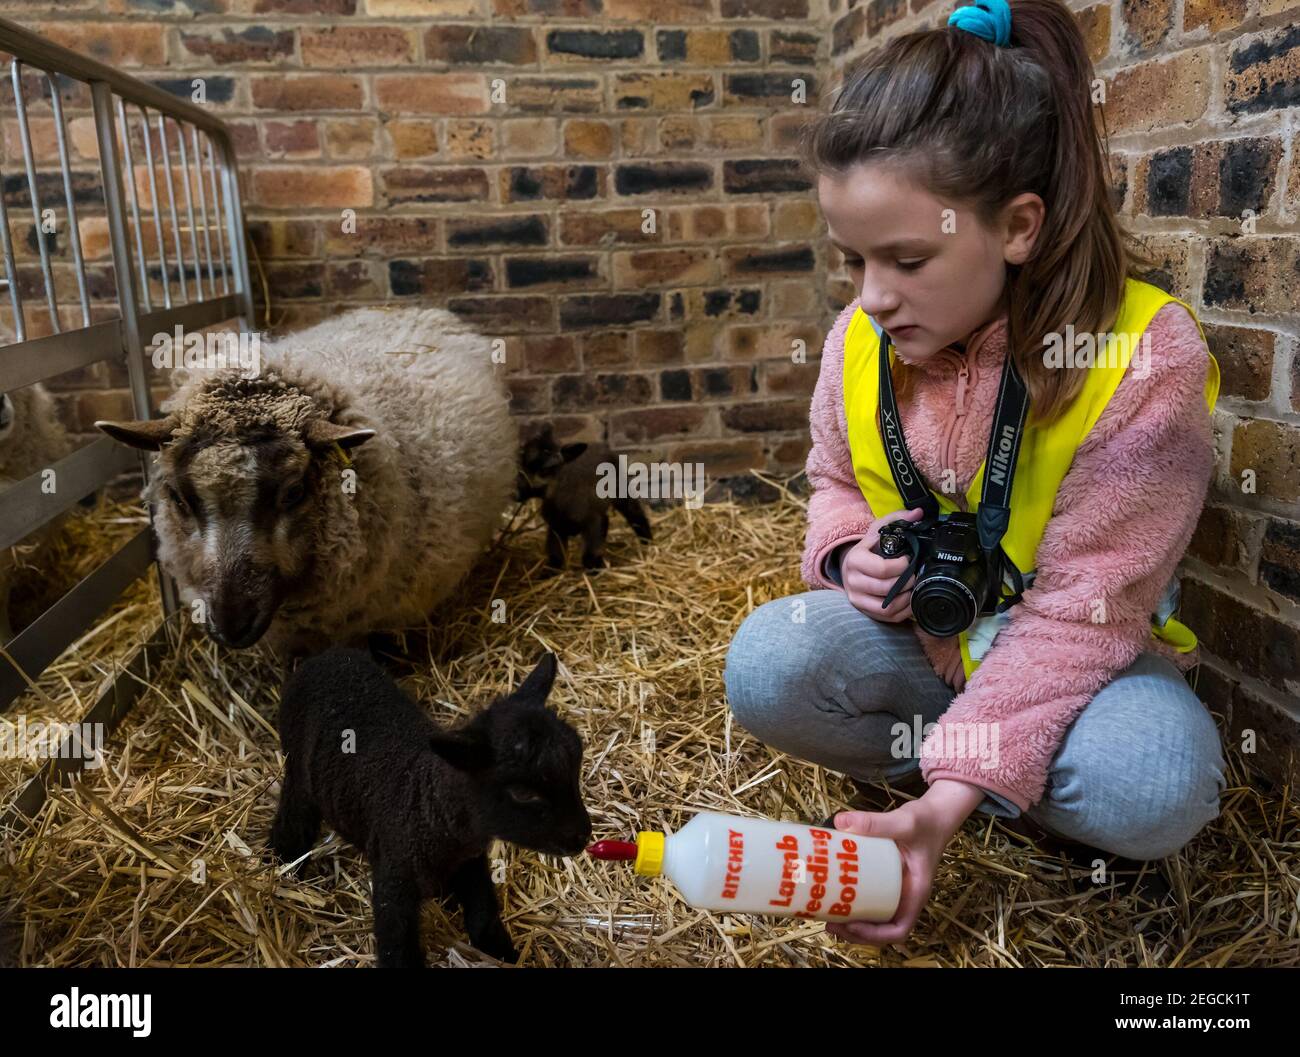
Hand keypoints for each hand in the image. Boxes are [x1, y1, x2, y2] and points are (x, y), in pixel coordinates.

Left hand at [823, 778, 984, 946]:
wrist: (935, 813)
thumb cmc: (926, 821)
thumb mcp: (905, 821)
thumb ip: (876, 822)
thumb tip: (840, 822)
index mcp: (915, 893)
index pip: (899, 930)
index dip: (875, 935)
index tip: (852, 925)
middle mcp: (905, 896)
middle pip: (881, 928)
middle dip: (855, 932)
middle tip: (829, 923)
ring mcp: (895, 888)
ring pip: (874, 915)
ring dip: (851, 921)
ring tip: (826, 914)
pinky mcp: (884, 877)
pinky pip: (869, 895)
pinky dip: (852, 899)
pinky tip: (833, 890)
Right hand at [841, 506, 926, 622]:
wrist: (850, 567)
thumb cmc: (868, 549)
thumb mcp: (878, 530)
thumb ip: (897, 519)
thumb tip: (919, 513)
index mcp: (855, 560)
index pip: (881, 568)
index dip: (901, 566)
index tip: (908, 560)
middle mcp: (852, 582)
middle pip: (886, 589)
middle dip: (906, 582)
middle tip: (915, 575)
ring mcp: (857, 599)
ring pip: (887, 607)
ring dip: (906, 598)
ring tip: (914, 587)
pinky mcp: (865, 611)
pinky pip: (887, 617)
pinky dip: (903, 610)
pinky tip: (909, 599)